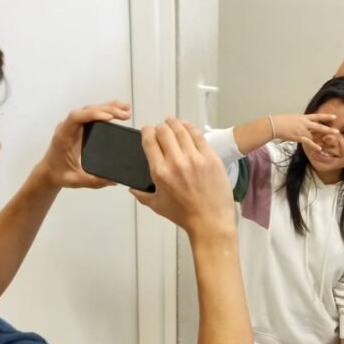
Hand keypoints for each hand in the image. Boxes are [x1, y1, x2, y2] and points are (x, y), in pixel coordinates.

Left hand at [35, 102, 130, 189]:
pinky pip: (93, 115)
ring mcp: (74, 126)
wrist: (49, 172)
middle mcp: (68, 127)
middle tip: (125, 114)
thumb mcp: (75, 181)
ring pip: (91, 110)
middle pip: (87, 110)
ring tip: (126, 109)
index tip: (109, 117)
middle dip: (106, 110)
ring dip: (108, 108)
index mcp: (63, 136)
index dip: (92, 114)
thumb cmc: (58, 174)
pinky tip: (119, 111)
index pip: (75, 118)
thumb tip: (113, 180)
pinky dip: (106, 111)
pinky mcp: (80, 127)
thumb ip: (93, 181)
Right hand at [132, 118, 236, 235]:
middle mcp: (176, 162)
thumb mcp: (157, 206)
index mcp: (160, 172)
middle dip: (160, 127)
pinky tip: (187, 126)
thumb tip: (132, 188)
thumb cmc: (184, 215)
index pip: (149, 141)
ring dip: (174, 123)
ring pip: (181, 130)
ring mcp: (195, 158)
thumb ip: (142, 195)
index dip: (147, 131)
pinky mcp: (211, 158)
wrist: (210, 221)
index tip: (147, 131)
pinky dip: (190, 128)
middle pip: (164, 131)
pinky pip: (198, 136)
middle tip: (161, 129)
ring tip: (172, 122)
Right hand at [270, 113, 338, 153]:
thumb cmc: (281, 121)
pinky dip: (314, 145)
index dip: (326, 117)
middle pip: (319, 126)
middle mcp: (304, 123)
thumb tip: (301, 123)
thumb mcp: (293, 118)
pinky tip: (319, 148)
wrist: (274, 124)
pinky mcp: (298, 137)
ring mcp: (302, 130)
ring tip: (329, 141)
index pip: (317, 116)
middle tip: (337, 131)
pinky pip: (308, 142)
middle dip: (328, 129)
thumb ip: (299, 121)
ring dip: (321, 139)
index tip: (334, 117)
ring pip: (314, 135)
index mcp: (303, 117)